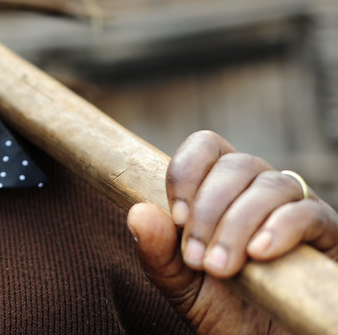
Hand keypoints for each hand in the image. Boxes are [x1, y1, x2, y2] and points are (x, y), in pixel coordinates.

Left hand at [127, 130, 337, 333]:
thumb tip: (137, 212)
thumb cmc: (225, 309)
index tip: (176, 216)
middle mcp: (259, 190)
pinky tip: (259, 254)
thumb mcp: (181, 283)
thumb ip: (157, 251)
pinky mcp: (327, 234)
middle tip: (196, 258)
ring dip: (237, 225)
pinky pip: (308, 213)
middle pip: (235, 165)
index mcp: (221, 189)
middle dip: (208, 211)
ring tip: (220, 267)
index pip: (206, 147)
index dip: (187, 171)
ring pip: (269, 186)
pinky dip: (280, 229)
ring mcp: (295, 208)